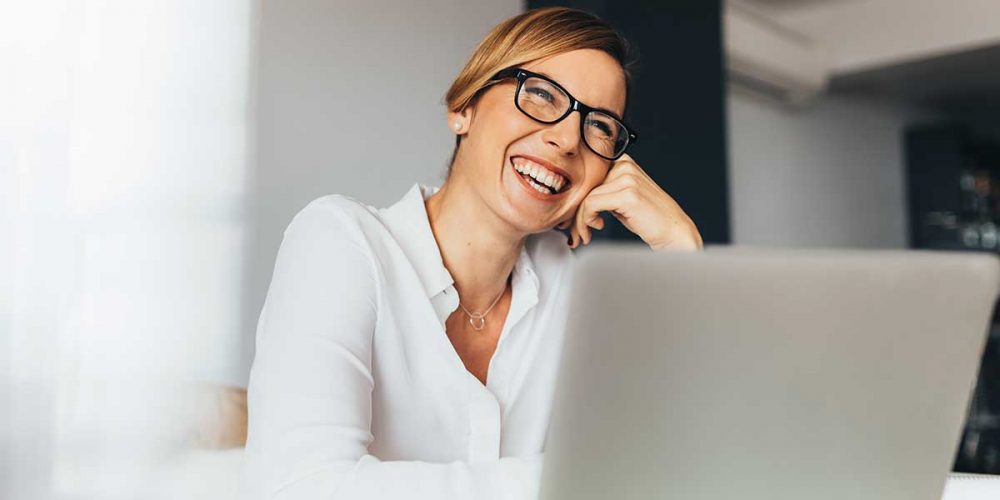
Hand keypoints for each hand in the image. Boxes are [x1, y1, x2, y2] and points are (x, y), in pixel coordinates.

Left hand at [559, 153, 703, 250]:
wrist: (674, 232)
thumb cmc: (648, 219)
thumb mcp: (621, 199)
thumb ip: (602, 193)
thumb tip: (575, 200)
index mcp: (623, 161)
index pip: (588, 176)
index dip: (577, 198)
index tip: (573, 219)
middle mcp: (625, 165)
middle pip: (585, 186)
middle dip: (576, 212)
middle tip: (574, 231)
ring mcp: (627, 178)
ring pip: (586, 197)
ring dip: (580, 221)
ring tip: (584, 235)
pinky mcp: (627, 194)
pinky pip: (591, 205)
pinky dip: (586, 221)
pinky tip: (596, 228)